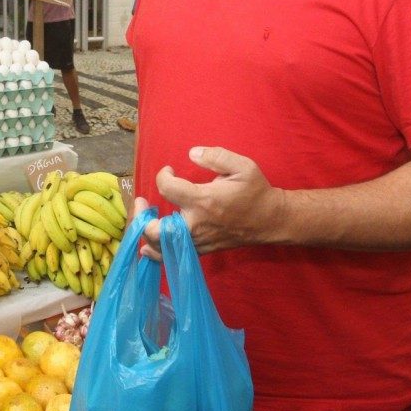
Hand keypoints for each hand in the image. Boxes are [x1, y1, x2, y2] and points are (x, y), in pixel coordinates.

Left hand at [137, 146, 286, 259]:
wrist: (271, 220)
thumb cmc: (256, 191)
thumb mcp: (242, 166)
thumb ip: (216, 156)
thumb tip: (192, 153)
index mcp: (203, 200)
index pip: (167, 188)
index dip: (163, 176)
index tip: (169, 170)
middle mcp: (196, 224)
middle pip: (154, 229)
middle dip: (140, 215)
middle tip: (140, 202)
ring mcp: (198, 241)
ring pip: (160, 247)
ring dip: (146, 234)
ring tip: (144, 219)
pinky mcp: (202, 250)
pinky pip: (172, 257)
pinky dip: (157, 251)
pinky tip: (149, 244)